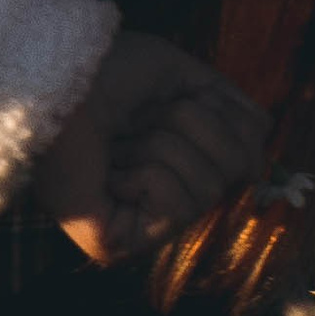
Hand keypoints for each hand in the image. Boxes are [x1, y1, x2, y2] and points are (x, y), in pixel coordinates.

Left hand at [31, 27, 268, 264]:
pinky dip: (147, 173)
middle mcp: (162, 197)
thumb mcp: (178, 76)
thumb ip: (228, 107)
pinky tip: (111, 172)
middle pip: (231, 169)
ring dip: (159, 146)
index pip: (244, 151)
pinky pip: (176, 207)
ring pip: (204, 188)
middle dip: (188, 127)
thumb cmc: (103, 71)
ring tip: (115, 144)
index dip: (219, 116)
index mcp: (177, 159)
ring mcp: (141, 225)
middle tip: (137, 119)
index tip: (172, 98)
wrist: (53, 78)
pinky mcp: (119, 244)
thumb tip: (262, 149)